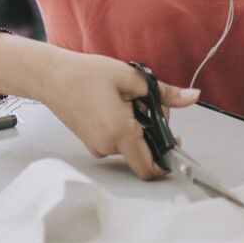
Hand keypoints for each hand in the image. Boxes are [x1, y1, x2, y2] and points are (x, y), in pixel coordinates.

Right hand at [39, 51, 196, 180]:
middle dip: (153, 129)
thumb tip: (193, 97)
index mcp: (120, 132)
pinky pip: (116, 140)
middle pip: (144, 150)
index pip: (150, 168)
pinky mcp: (91, 142)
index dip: (167, 161)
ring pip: (130, 144)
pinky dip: (123, 126)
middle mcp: (108, 146)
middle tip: (145, 100)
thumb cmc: (85, 74)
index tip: (175, 141)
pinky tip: (114, 104)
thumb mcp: (130, 77)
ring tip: (125, 98)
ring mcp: (97, 147)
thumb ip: (165, 93)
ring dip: (137, 126)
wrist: (50, 77)